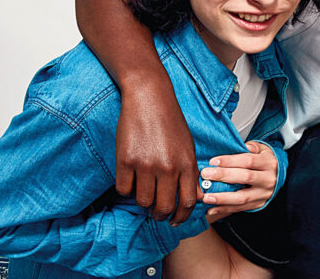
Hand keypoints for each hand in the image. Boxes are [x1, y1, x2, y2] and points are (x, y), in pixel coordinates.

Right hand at [116, 87, 199, 224]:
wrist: (150, 99)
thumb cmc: (170, 121)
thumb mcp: (188, 146)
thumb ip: (191, 172)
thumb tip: (195, 197)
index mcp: (187, 163)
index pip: (189, 201)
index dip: (182, 216)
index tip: (175, 220)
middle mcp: (168, 167)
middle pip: (164, 206)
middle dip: (161, 214)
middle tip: (157, 213)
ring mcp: (146, 165)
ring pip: (143, 201)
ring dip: (143, 201)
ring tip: (144, 192)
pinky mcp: (126, 160)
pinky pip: (124, 189)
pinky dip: (127, 189)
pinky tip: (130, 180)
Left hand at [201, 142, 278, 219]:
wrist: (277, 176)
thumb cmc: (264, 161)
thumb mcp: (263, 150)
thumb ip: (253, 147)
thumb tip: (244, 146)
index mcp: (268, 163)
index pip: (249, 161)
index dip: (230, 161)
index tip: (213, 161)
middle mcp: (268, 179)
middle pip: (245, 177)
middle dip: (223, 176)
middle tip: (205, 175)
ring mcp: (264, 193)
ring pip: (242, 197)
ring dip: (222, 198)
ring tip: (206, 197)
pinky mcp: (258, 204)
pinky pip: (240, 208)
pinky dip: (224, 209)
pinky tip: (211, 209)